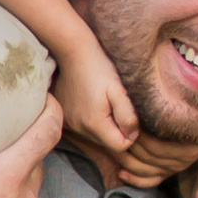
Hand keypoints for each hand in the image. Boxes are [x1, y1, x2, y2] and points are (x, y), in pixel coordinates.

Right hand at [51, 33, 140, 169]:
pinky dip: (93, 122)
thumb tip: (132, 136)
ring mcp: (70, 125)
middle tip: (118, 106)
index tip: (129, 114)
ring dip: (105, 126)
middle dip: (118, 131)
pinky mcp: (65, 119)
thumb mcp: (119, 90)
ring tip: (105, 103)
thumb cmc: (99, 67)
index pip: (120, 146)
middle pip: (108, 144)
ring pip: (96, 138)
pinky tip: (93, 104)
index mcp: (94, 123)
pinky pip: (85, 130)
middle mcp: (79, 129)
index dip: (130, 133)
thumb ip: (128, 115)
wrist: (73, 52)